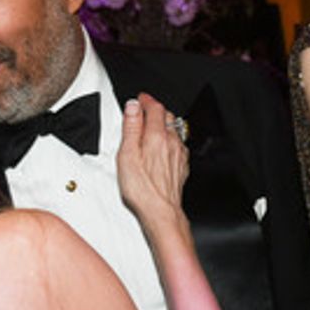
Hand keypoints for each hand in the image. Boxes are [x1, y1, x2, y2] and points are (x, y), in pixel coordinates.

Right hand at [117, 93, 189, 231]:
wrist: (161, 211)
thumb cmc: (142, 188)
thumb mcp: (127, 154)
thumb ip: (131, 127)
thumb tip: (133, 107)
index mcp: (157, 137)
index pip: (155, 108)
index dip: (146, 100)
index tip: (140, 98)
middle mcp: (172, 143)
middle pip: (167, 116)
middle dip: (155, 109)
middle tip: (144, 110)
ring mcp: (179, 154)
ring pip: (174, 130)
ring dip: (163, 124)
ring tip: (152, 125)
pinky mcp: (182, 165)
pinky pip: (177, 144)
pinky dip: (169, 139)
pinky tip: (162, 145)